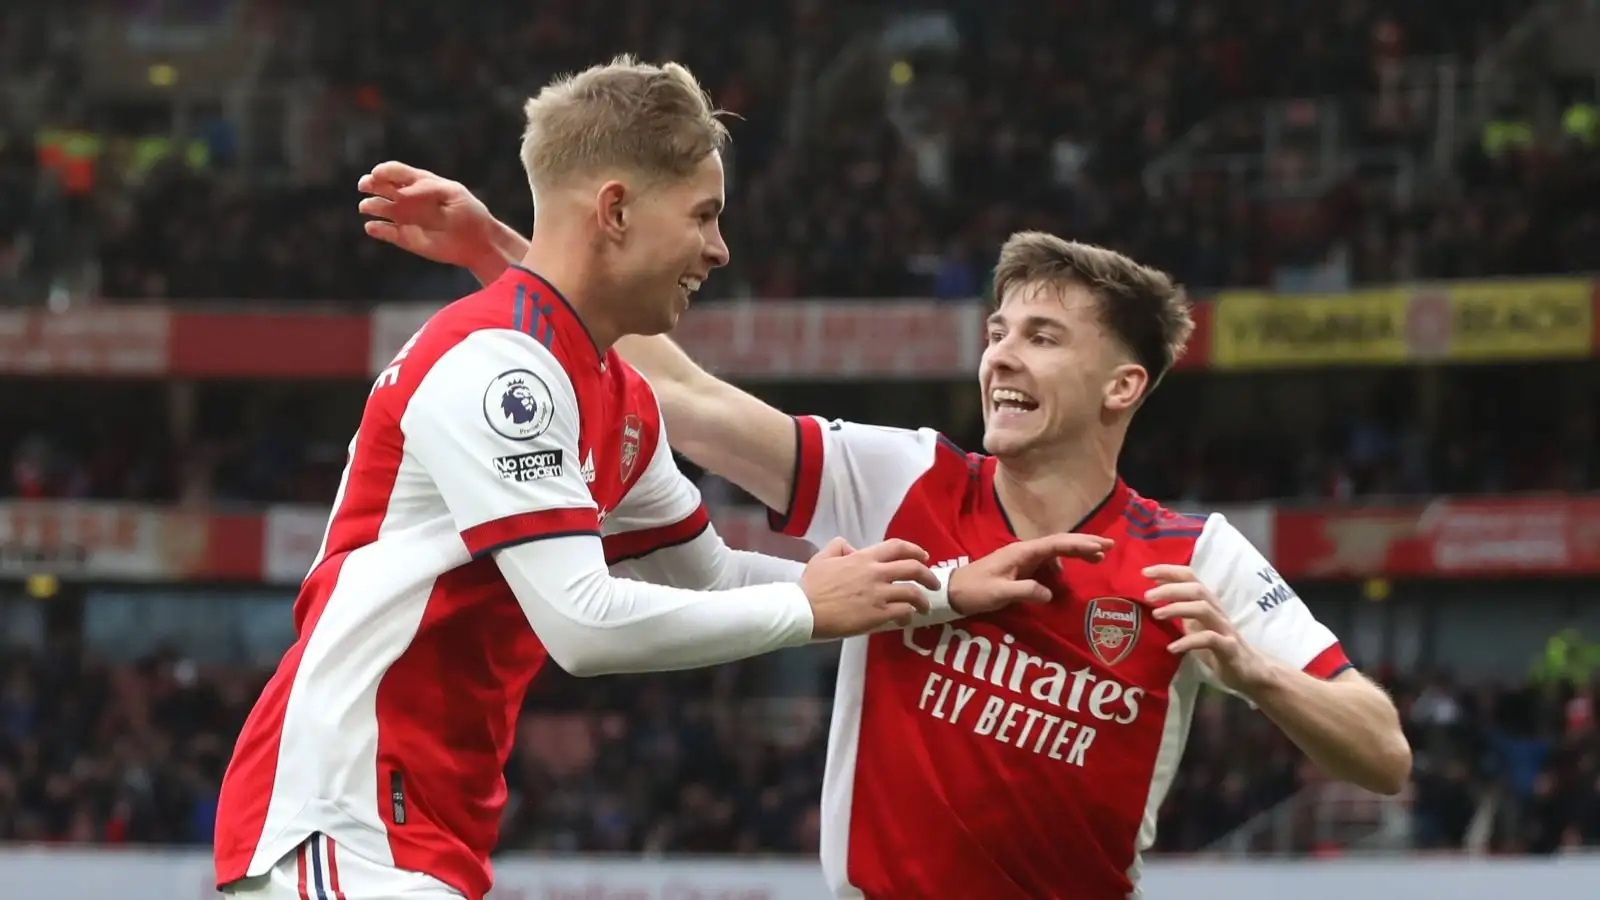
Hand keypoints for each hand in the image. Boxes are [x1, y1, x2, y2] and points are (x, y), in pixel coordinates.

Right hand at [356, 161, 508, 278]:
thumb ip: (429, 189)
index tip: (377, 174)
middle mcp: (408, 198)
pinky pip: (384, 232)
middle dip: (371, 184)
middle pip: (382, 186)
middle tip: (365, 185)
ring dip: (371, 205)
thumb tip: (404, 193)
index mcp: (420, 183)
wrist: (478, 242)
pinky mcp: (404, 237)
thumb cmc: (468, 213)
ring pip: (379, 208)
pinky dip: (376, 229)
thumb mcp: (453, 194)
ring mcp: (404, 217)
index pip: (396, 171)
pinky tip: (373, 227)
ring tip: (367, 207)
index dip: (384, 171)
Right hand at [801, 538, 938, 638]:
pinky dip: (909, 614)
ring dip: (923, 600)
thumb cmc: (811, 585)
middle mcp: (875, 573)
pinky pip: (902, 612)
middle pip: (913, 568)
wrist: (804, 610)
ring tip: (925, 607)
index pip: (897, 547)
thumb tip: (851, 548)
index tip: (924, 556)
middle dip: (929, 575)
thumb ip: (838, 547)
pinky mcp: (876, 615)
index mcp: (863, 558)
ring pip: (912, 593)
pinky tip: (906, 618)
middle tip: (934, 583)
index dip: (915, 550)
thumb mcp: (822, 557)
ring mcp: (878, 595)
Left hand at [948, 534, 1112, 615]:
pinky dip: (1061, 565)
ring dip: (1075, 553)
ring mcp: (1022, 559)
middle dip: (1084, 543)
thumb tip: (1051, 592)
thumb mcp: (999, 592)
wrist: (953, 592)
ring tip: (1096, 559)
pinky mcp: (1019, 569)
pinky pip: (1046, 563)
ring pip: (1054, 551)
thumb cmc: (974, 590)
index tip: (1101, 546)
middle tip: (1108, 547)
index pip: (1056, 543)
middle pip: (1059, 542)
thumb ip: (1025, 590)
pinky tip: (1065, 576)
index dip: (1080, 544)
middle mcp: (1024, 551)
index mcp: (1022, 552)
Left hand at [1142, 564, 1272, 693]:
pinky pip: (1210, 639)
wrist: (1249, 672)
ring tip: (1156, 614)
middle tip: (1147, 595)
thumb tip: (1156, 594)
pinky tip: (1172, 648)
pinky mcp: (1230, 648)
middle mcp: (1217, 611)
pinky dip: (1188, 642)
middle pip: (1196, 590)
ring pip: (1203, 609)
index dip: (1169, 571)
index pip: (1190, 577)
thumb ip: (1180, 610)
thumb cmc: (1218, 646)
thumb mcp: (1195, 626)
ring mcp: (1225, 629)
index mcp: (1208, 603)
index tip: (1145, 572)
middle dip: (1170, 589)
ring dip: (1177, 609)